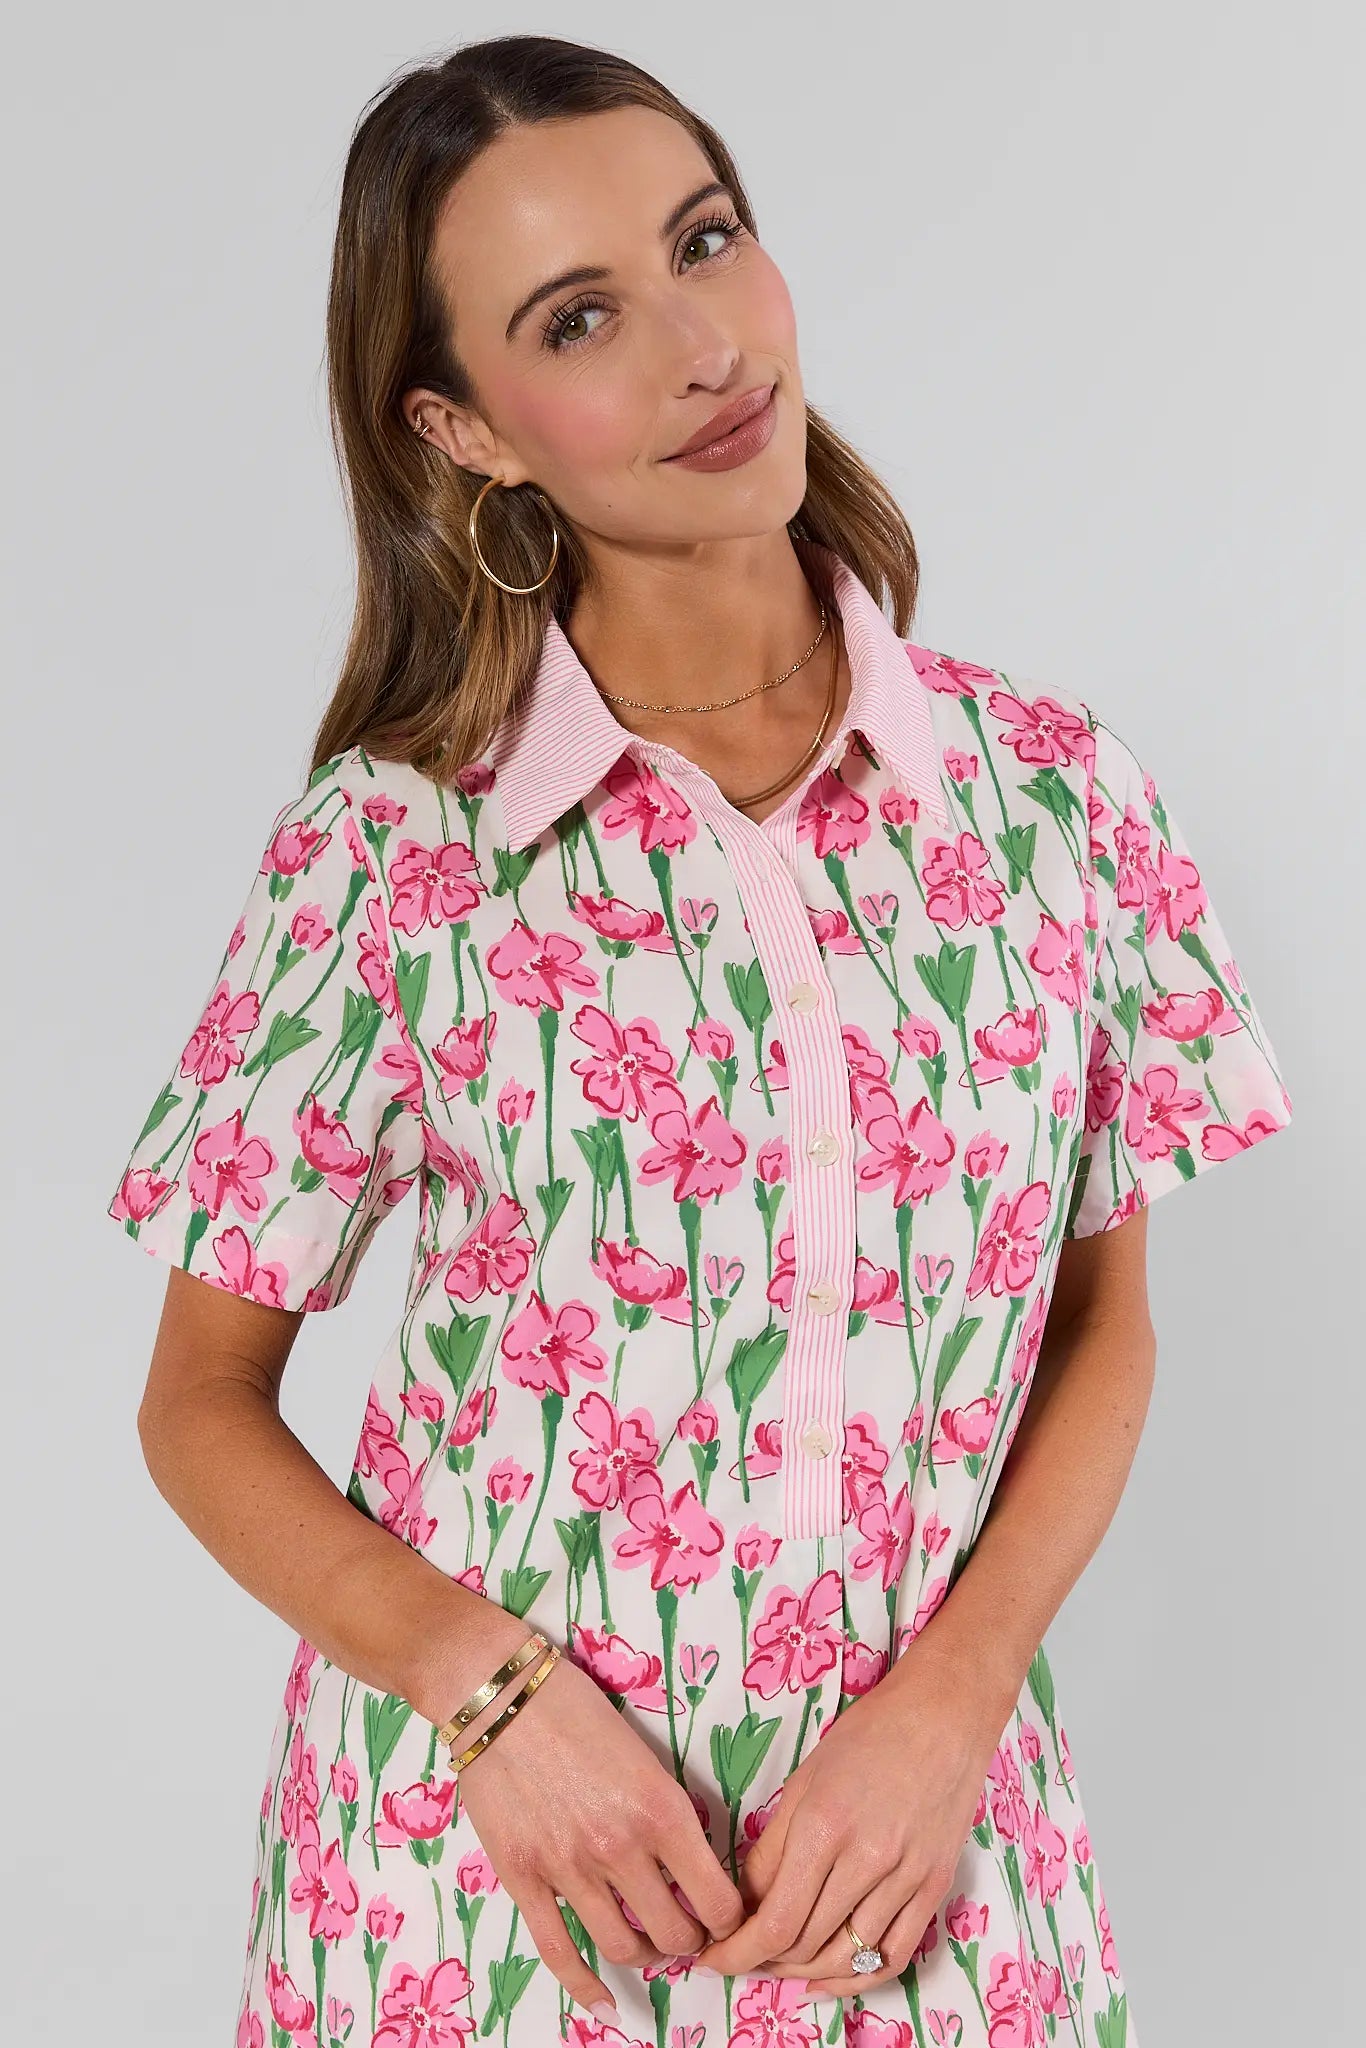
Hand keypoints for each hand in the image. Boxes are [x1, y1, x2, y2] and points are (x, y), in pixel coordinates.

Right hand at [454, 1653, 744, 2016]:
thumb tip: (694, 1860)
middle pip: (677, 1933)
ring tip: (653, 1944)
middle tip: (692, 1929)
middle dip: (693, 1941)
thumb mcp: (646, 1751)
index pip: (718, 1898)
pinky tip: (604, 2002)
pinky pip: (561, 1953)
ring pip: (627, 1949)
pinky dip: (587, 1987)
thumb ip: (671, 1809)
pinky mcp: (525, 1880)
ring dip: (649, 1955)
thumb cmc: (576, 1707)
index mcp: (662, 1810)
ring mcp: (570, 1870)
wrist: (499, 1695)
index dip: (732, 1918)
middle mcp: (621, 1848)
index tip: (729, 1916)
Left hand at [694, 1645, 1004, 1997]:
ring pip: (845, 1958)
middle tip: (740, 1957)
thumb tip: (748, 1904)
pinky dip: (856, 1978)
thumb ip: (772, 1847)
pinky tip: (828, 1978)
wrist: (943, 1717)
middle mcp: (866, 1860)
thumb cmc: (867, 1737)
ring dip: (803, 1973)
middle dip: (761, 1962)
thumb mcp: (803, 1781)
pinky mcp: (933, 1889)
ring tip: (777, 1968)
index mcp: (822, 1826)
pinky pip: (893, 1957)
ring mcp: (905, 1879)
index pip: (773, 1920)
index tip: (711, 1959)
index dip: (736, 1952)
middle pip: (804, 1944)